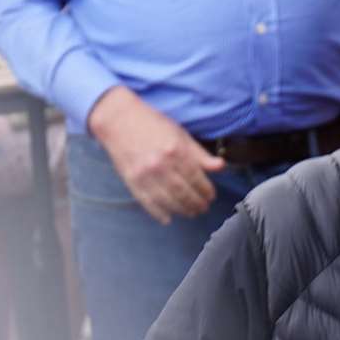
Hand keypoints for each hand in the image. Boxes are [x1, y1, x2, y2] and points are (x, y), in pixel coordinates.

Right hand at [86, 86, 223, 224]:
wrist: (118, 120)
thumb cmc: (152, 124)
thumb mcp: (180, 134)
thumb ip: (200, 154)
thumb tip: (220, 167)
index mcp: (175, 151)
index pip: (196, 178)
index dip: (206, 191)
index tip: (210, 196)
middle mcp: (160, 165)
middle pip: (184, 193)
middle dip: (196, 204)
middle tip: (203, 207)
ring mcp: (144, 175)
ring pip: (168, 201)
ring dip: (182, 210)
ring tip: (190, 212)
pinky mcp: (132, 181)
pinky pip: (147, 202)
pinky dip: (158, 213)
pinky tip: (168, 218)